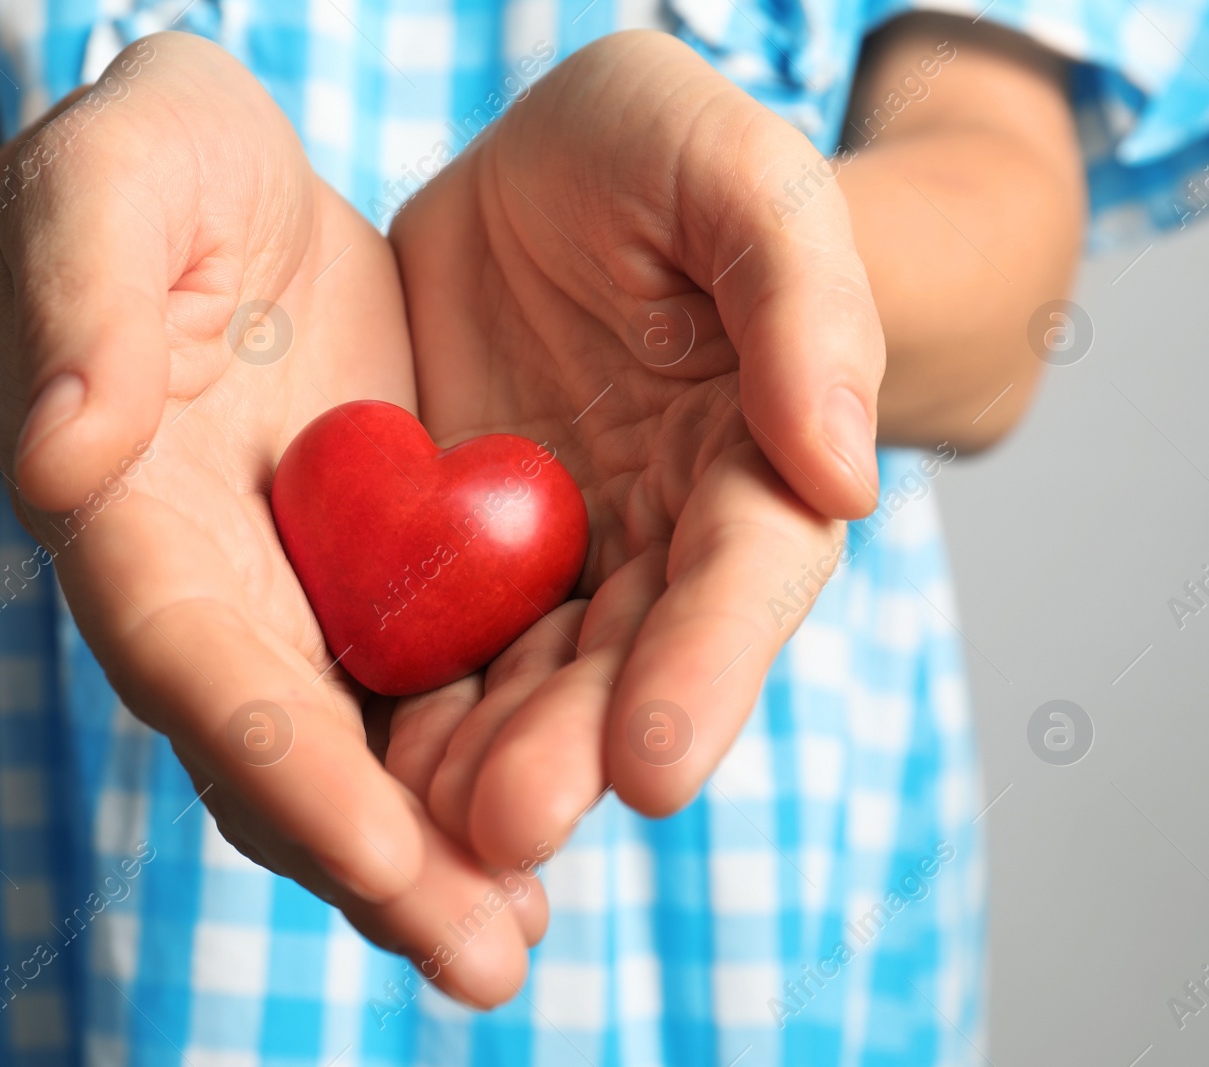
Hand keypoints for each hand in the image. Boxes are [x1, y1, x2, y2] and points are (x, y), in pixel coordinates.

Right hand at [0, 34, 541, 1006]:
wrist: (200, 198)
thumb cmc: (143, 173)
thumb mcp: (113, 179)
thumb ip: (80, 300)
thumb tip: (61, 454)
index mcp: (127, 508)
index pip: (193, 658)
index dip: (278, 759)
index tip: (375, 854)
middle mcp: (207, 584)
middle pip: (278, 750)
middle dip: (376, 860)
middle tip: (482, 956)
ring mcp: (291, 591)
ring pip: (354, 747)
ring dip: (432, 850)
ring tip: (514, 933)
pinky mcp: (369, 570)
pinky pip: (419, 683)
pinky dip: (473, 757)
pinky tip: (546, 812)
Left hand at [388, 30, 883, 866]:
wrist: (543, 168)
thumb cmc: (662, 155)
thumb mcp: (737, 175)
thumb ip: (805, 305)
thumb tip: (846, 474)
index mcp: (754, 461)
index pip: (743, 579)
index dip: (707, 672)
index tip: (659, 769)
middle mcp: (659, 535)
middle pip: (626, 660)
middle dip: (573, 746)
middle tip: (509, 823)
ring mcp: (550, 552)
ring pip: (525, 673)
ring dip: (482, 756)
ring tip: (426, 824)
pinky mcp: (453, 547)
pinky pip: (430, 633)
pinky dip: (404, 700)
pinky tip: (363, 762)